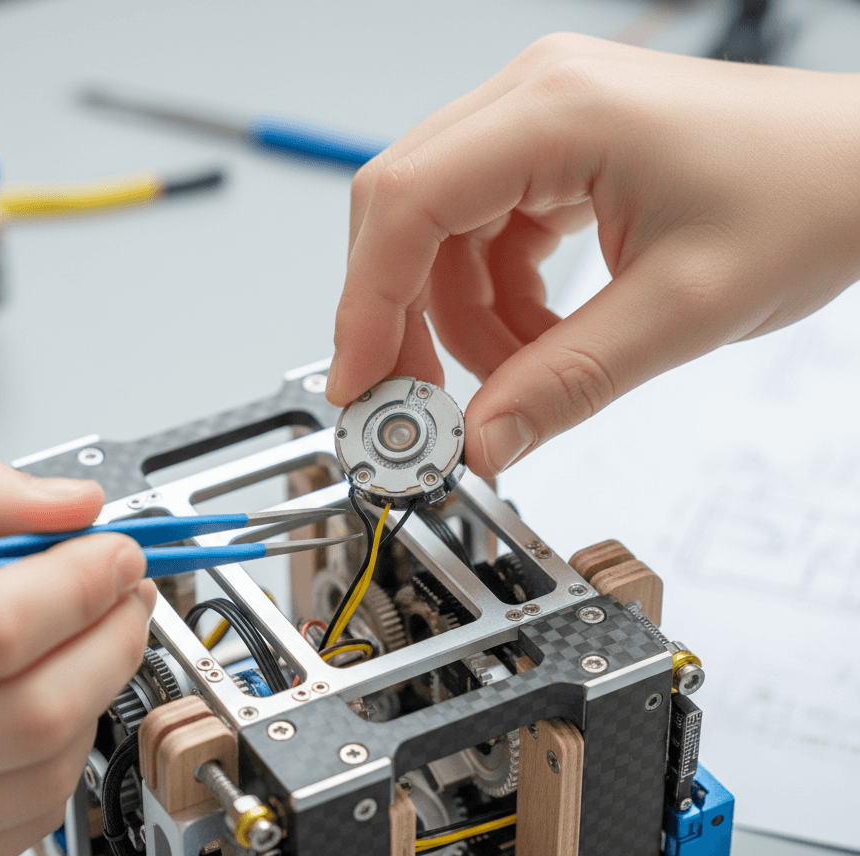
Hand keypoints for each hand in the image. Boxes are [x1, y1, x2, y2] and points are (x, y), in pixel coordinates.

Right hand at [0, 453, 154, 855]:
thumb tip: (66, 505)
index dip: (80, 581)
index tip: (112, 551)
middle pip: (35, 708)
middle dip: (110, 636)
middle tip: (122, 593)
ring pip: (45, 770)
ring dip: (95, 693)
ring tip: (88, 640)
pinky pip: (24, 824)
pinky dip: (62, 755)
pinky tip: (45, 704)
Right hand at [327, 34, 859, 475]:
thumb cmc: (809, 198)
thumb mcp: (680, 312)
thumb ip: (565, 384)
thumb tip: (480, 443)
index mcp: (558, 110)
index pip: (406, 204)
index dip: (364, 305)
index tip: (358, 387)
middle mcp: (534, 100)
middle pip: (404, 216)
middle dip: (400, 321)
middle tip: (420, 404)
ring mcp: (540, 124)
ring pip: (441, 239)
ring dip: (462, 324)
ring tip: (523, 375)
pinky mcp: (552, 156)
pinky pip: (484, 241)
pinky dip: (496, 306)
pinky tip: (542, 340)